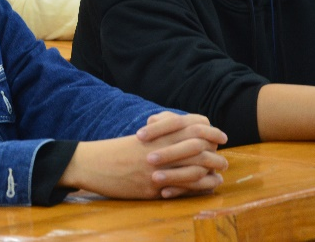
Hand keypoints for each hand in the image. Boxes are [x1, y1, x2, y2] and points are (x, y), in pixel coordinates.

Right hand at [59, 112, 226, 199]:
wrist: (92, 163)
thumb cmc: (114, 151)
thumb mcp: (140, 140)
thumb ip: (161, 137)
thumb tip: (182, 137)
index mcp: (157, 133)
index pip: (193, 126)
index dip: (209, 130)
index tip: (219, 136)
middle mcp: (161, 147)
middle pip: (200, 146)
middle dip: (215, 153)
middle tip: (222, 157)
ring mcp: (159, 167)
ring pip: (196, 167)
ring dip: (211, 171)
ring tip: (218, 174)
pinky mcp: (153, 185)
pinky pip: (184, 187)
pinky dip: (199, 187)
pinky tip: (205, 186)